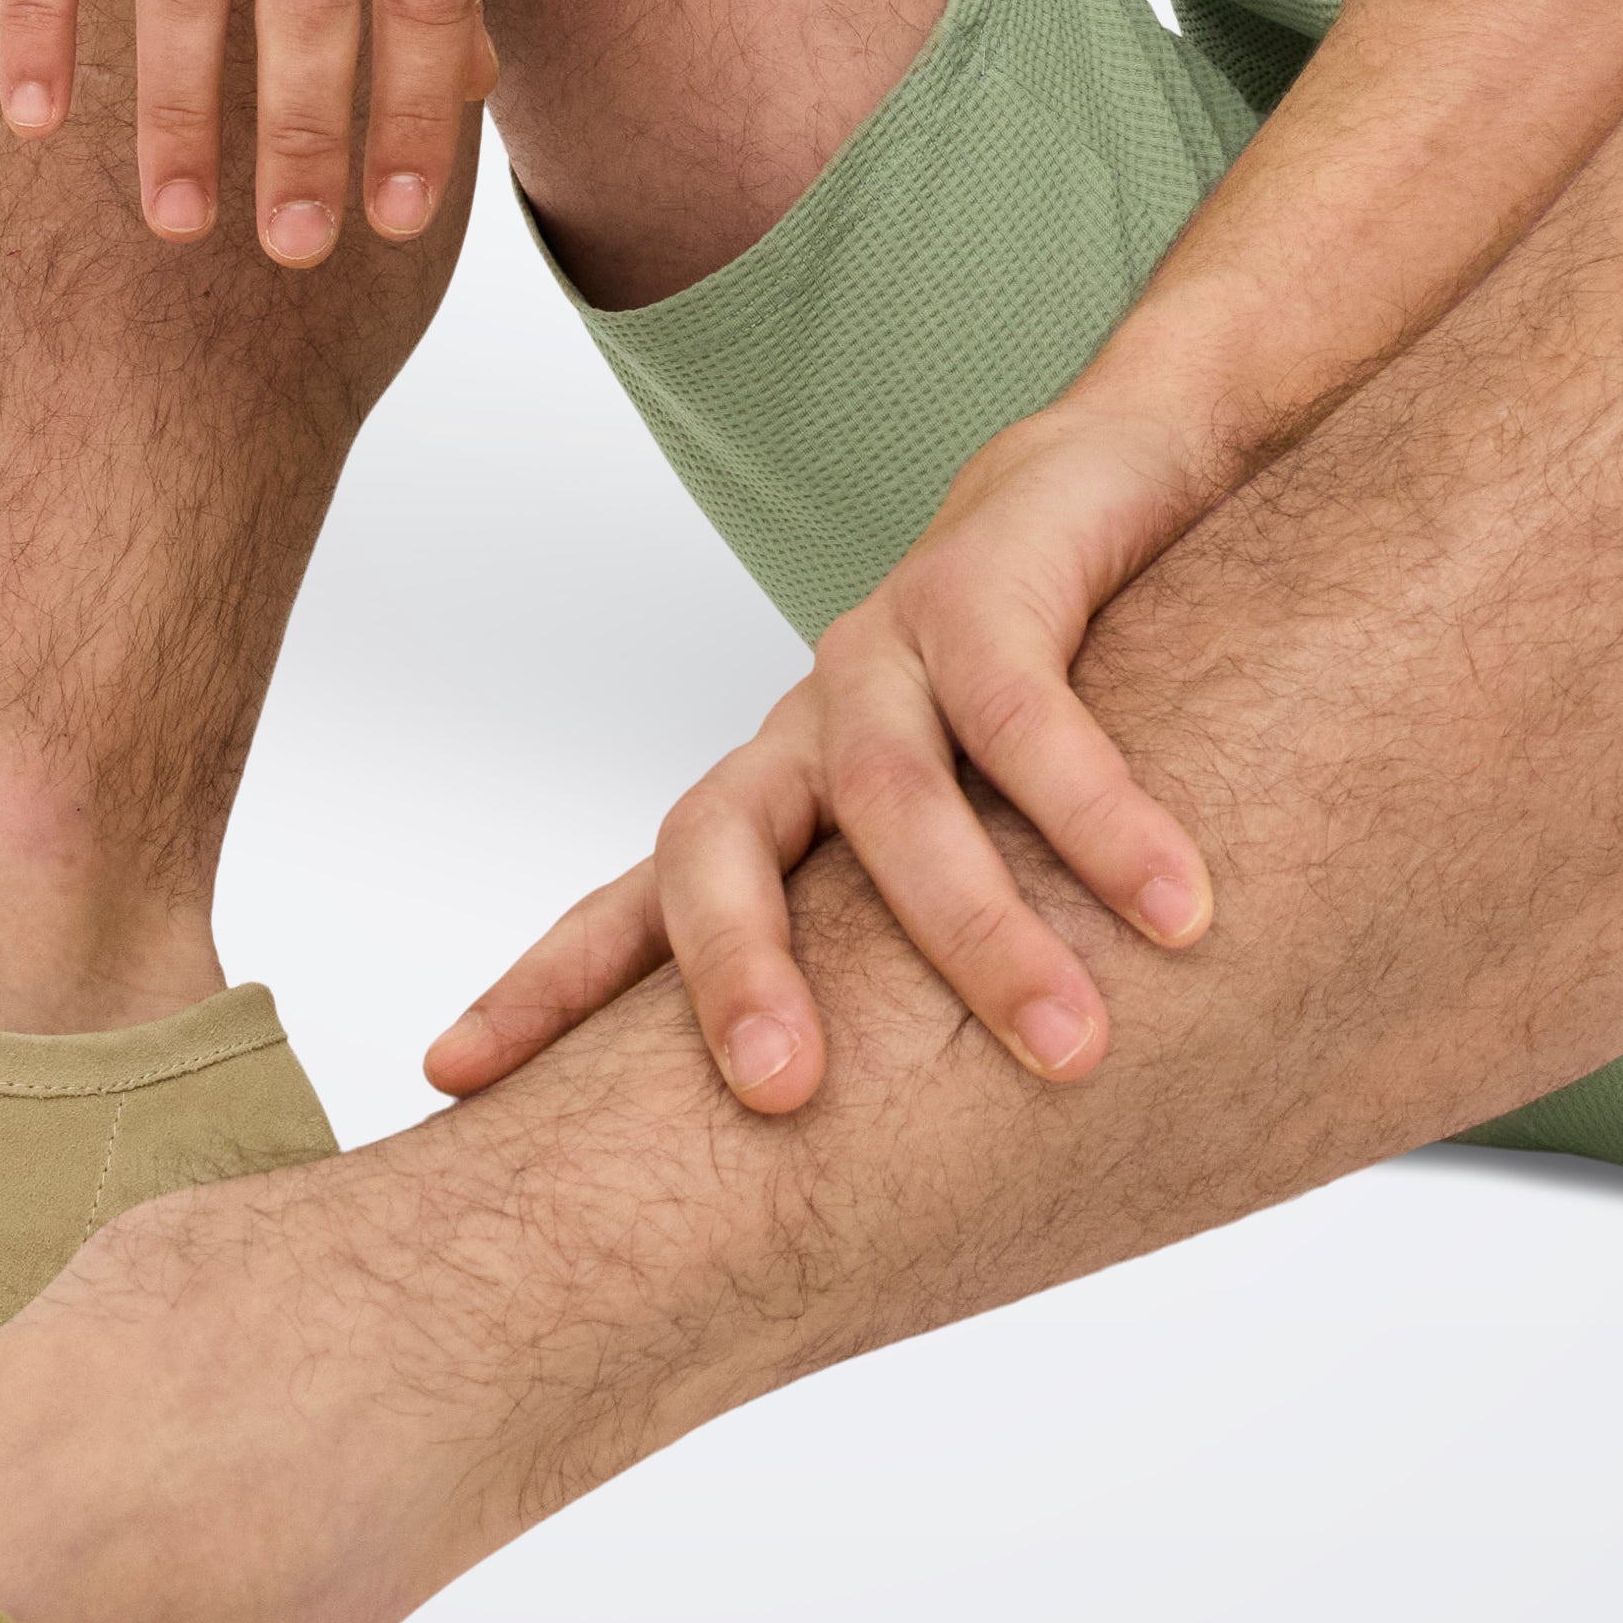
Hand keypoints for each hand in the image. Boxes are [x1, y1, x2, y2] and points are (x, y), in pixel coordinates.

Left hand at [425, 401, 1219, 1112]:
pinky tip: (1174, 904)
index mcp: (778, 799)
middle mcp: (806, 728)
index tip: (448, 1075)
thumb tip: (943, 1150)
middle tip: (783, 1100)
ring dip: (985, 933)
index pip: (636, 903)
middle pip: (718, 850)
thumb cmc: (1039, 686)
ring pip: (896, 804)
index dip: (546, 987)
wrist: (1120, 472)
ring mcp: (884, 650)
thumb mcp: (960, 828)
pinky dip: (1099, 817)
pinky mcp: (986, 584)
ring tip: (1071, 1046)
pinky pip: (1028, 717)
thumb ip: (920, 954)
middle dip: (735, 976)